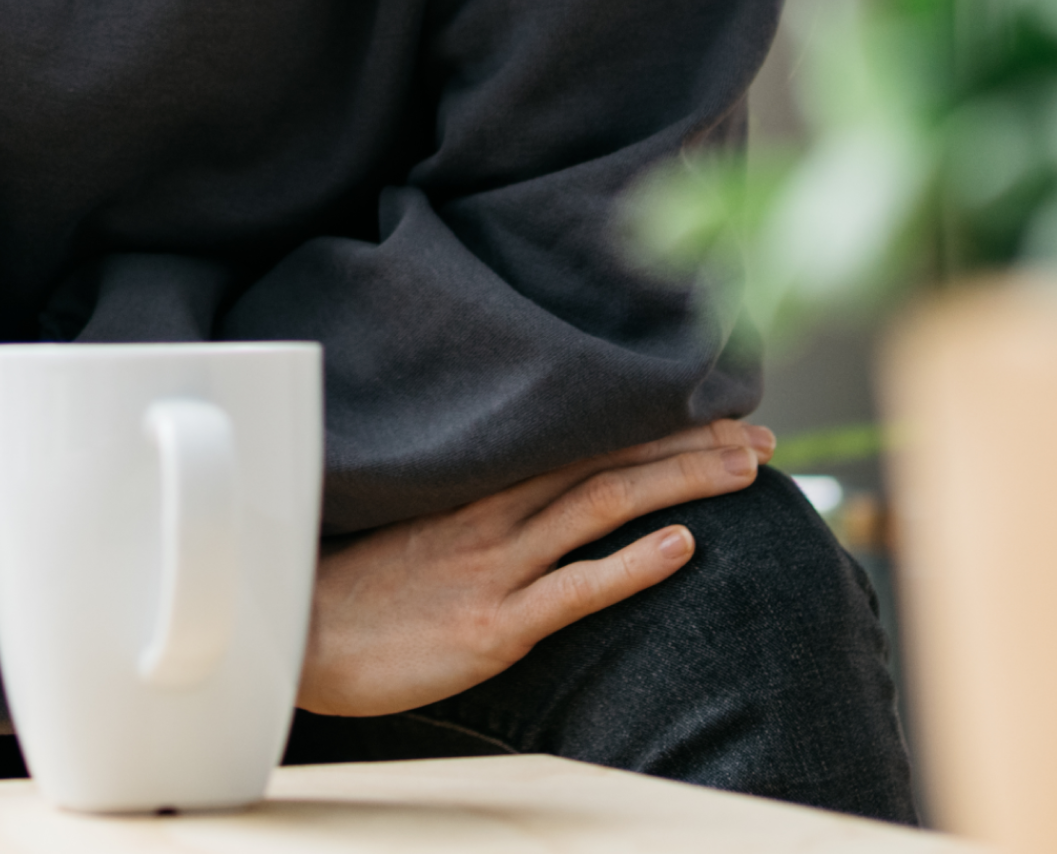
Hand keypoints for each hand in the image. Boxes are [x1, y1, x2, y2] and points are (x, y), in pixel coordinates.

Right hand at [294, 418, 775, 716]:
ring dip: (679, 484)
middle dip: (690, 445)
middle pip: (606, 462)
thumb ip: (481, 517)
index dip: (658, 426)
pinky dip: (633, 564)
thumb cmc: (356, 595)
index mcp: (479, 491)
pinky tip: (685, 548)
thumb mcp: (422, 537)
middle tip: (760, 437)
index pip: (584, 441)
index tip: (721, 414)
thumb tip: (541, 507)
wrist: (296, 642)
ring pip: (600, 507)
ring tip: (744, 471)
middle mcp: (493, 517)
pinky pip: (575, 588)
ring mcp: (495, 568)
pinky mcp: (493, 626)